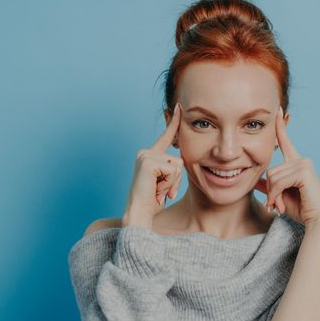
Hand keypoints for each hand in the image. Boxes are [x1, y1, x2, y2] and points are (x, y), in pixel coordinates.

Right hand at [122, 102, 183, 228]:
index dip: (174, 122)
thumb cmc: (152, 202)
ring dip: (173, 183)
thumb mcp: (166, 182)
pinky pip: (173, 171)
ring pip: (178, 165)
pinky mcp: (148, 162)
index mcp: (149, 156)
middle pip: (179, 159)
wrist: (139, 214)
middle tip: (161, 190)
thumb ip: (172, 170)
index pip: (166, 137)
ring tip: (158, 191)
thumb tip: (180, 162)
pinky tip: (156, 190)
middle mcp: (145, 153)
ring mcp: (145, 156)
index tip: (179, 106)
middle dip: (176, 179)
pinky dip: (169, 184)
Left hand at [254, 106, 319, 230]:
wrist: (316, 221)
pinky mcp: (304, 172)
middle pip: (270, 170)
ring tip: (279, 205)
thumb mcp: (279, 195)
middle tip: (276, 204)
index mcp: (296, 163)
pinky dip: (276, 195)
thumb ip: (269, 186)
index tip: (278, 109)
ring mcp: (304, 164)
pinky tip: (282, 205)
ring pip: (273, 177)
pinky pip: (279, 182)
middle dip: (270, 191)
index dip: (280, 126)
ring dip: (273, 195)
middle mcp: (301, 160)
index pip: (285, 142)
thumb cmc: (300, 209)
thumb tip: (255, 181)